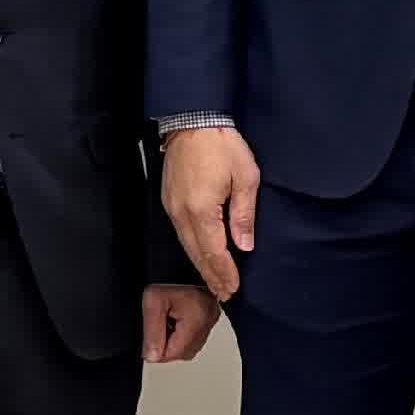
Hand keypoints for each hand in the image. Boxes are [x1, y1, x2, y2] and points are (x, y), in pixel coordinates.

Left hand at [142, 283, 219, 364]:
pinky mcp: (211, 315)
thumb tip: (152, 357)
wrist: (178, 262)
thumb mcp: (152, 303)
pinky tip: (175, 319)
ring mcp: (212, 318)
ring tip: (166, 321)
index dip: (157, 349)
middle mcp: (210, 320)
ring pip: (191, 347)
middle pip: (185, 353)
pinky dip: (183, 334)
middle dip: (167, 346)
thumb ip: (152, 333)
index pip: (175, 352)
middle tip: (157, 328)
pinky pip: (196, 336)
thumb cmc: (167, 276)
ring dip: (176, 341)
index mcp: (197, 318)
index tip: (149, 337)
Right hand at [162, 125, 259, 298]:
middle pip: (196, 253)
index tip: (233, 288)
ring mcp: (172, 207)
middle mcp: (181, 213)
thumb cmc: (222, 144)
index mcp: (201, 210)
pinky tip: (201, 255)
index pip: (214, 251)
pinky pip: (180, 232)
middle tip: (224, 294)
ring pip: (186, 245)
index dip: (224, 272)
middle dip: (211, 275)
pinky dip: (192, 248)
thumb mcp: (245, 177)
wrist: (193, 120)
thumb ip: (244, 214)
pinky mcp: (169, 200)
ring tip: (214, 281)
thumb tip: (244, 244)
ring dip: (200, 265)